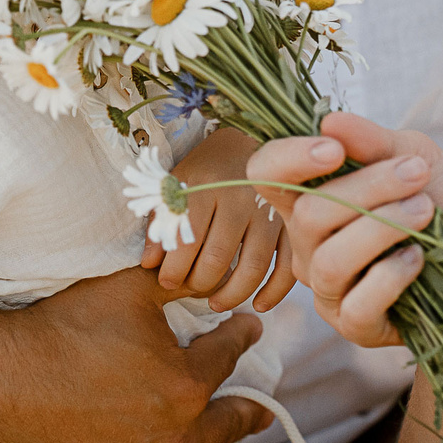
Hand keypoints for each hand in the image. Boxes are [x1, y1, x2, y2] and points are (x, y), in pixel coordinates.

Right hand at [0, 267, 272, 442]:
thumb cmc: (61, 329)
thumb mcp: (127, 288)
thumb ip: (177, 280)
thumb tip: (213, 270)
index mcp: (187, 384)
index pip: (228, 356)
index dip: (240, 337)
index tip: (247, 330)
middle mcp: (176, 438)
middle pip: (225, 427)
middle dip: (247, 416)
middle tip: (261, 414)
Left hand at [143, 128, 298, 312]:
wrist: (252, 139)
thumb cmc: (208, 167)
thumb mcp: (176, 184)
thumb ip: (160, 221)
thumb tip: (149, 263)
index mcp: (206, 187)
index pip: (186, 242)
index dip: (173, 271)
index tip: (166, 282)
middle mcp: (240, 198)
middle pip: (217, 260)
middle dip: (199, 285)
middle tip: (191, 291)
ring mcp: (271, 211)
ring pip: (252, 268)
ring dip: (232, 295)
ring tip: (215, 303)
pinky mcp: (292, 222)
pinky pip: (287, 266)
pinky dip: (274, 291)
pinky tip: (258, 304)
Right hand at [247, 112, 442, 348]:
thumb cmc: (442, 202)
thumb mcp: (416, 157)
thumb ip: (373, 142)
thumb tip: (330, 121)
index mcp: (311, 197)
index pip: (267, 175)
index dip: (287, 160)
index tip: (334, 149)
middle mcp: (308, 244)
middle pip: (308, 213)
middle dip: (368, 186)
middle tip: (418, 172)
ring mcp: (328, 288)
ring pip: (331, 259)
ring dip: (383, 227)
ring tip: (425, 211)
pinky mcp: (354, 325)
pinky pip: (358, 303)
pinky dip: (392, 274)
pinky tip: (418, 257)